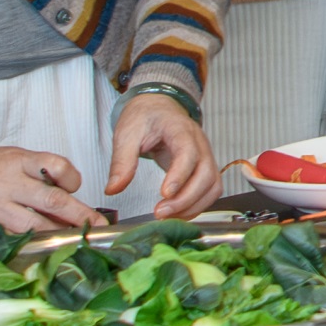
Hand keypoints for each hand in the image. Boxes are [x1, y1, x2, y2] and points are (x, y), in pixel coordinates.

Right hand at [0, 136, 100, 242]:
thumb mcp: (7, 158)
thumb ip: (34, 176)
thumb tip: (65, 203)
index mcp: (15, 161)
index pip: (56, 167)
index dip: (72, 178)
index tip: (76, 188)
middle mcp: (4, 184)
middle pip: (53, 201)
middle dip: (80, 217)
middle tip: (99, 229)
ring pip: (33, 229)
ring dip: (56, 237)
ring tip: (72, 243)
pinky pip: (6, 244)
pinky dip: (24, 249)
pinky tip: (36, 252)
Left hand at [107, 97, 218, 218]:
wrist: (158, 108)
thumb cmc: (145, 117)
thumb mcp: (126, 134)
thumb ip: (121, 162)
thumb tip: (113, 189)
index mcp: (180, 129)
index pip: (188, 153)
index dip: (180, 175)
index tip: (164, 194)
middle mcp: (199, 143)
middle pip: (206, 174)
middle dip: (186, 199)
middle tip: (160, 212)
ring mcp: (205, 156)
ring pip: (212, 186)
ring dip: (193, 205)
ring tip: (168, 216)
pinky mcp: (204, 168)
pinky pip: (210, 190)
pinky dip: (198, 205)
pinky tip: (178, 213)